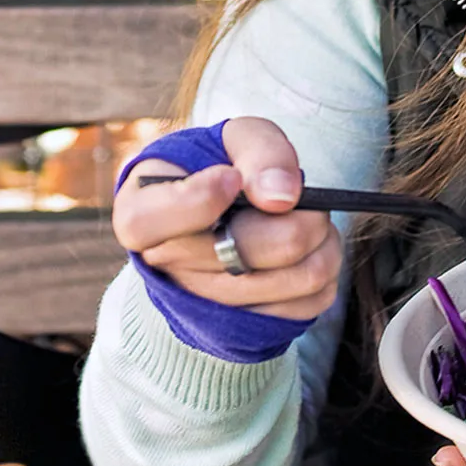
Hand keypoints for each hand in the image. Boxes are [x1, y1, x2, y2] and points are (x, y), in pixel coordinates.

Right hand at [112, 117, 341, 319]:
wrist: (225, 209)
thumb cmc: (223, 165)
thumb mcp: (235, 139)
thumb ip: (258, 152)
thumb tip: (282, 196)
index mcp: (140, 212)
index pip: (148, 222)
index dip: (197, 201)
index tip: (231, 177)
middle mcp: (165, 265)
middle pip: (247, 251)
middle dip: (299, 217)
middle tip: (308, 200)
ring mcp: (204, 302)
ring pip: (293, 279)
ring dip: (321, 242)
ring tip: (313, 220)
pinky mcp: (245, 327)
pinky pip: (308, 304)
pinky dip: (325, 270)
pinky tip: (312, 250)